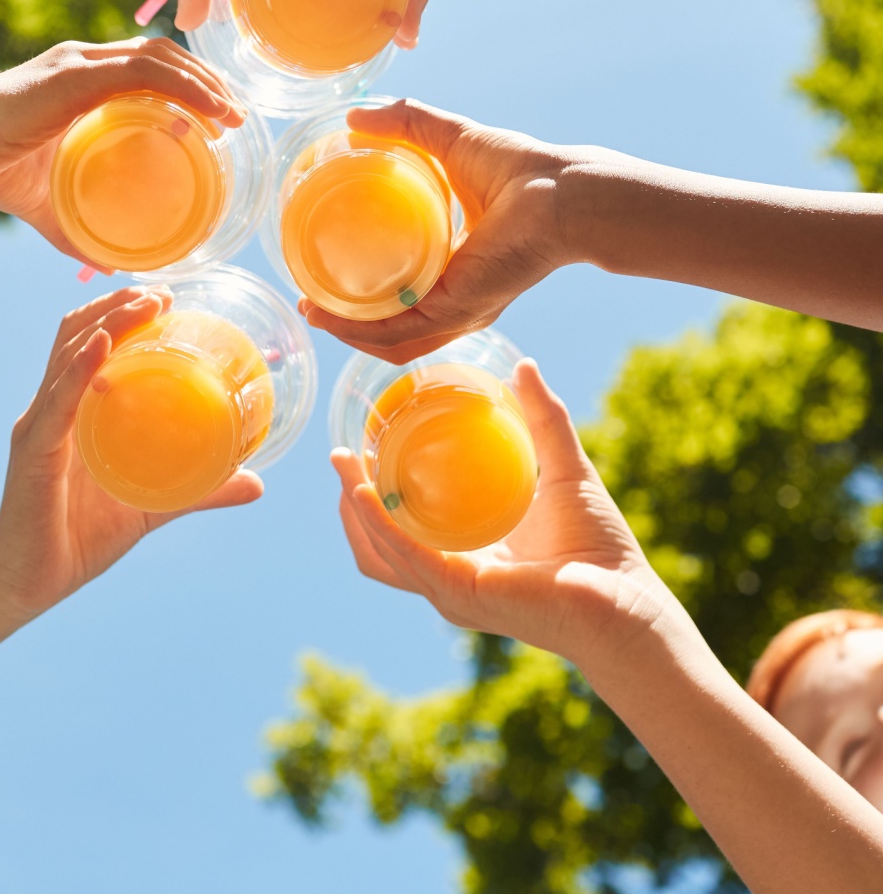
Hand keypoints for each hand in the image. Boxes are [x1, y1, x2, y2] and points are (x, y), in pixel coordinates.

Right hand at [0, 38, 244, 265]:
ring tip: (233, 117)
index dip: (190, 84)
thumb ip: (78, 230)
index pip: (150, 66)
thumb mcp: (46, 204)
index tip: (219, 117)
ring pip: (162, 58)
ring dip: (206, 84)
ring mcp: (80, 63)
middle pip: (165, 55)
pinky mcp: (75, 74)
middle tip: (236, 118)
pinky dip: (185, 88)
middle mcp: (85, 62)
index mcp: (81, 81)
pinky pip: (145, 71)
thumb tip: (113, 263)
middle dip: (207, 81)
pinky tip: (210, 113)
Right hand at [0, 286, 263, 619]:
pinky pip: (57, 402)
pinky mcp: (33, 452)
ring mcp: (38, 426)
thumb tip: (258, 482)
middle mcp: (50, 408)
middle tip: (162, 292)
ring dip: (107, 322)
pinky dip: (80, 368)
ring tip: (144, 304)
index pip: (89, 344)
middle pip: (76, 335)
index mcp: (72, 412)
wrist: (28, 586)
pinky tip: (102, 346)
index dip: (120, 313)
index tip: (165, 296)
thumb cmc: (82, 539)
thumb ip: (200, 490)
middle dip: (116, 305)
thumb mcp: (153, 506)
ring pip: (68, 355)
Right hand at [302, 100, 576, 363]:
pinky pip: (398, 333)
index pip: (401, 295)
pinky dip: (359, 329)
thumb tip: (354, 118)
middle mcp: (455, 300)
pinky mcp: (455, 311)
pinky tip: (329, 313)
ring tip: (311, 310)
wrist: (559, 191)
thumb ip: (405, 124)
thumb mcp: (449, 141)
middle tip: (309, 300)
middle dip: (346, 322)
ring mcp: (455, 311)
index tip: (323, 275)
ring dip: (345, 332)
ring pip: (389, 341)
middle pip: (390, 328)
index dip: (362, 292)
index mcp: (454, 270)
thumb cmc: (520, 168)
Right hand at [334, 359, 673, 668]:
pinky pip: (406, 555)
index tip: (361, 447)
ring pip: (379, 553)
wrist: (628, 601)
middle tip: (340, 455)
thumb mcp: (565, 469)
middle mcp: (448, 578)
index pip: (402, 529)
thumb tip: (526, 367)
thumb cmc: (601, 548)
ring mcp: (449, 590)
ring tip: (342, 467)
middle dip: (350, 502)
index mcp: (465, 555)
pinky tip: (361, 492)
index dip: (374, 495)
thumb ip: (545, 420)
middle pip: (377, 545)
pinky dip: (379, 524)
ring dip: (354, 510)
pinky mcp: (459, 593)